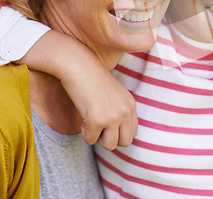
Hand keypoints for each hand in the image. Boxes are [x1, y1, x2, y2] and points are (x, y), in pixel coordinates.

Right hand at [18, 31, 137, 149]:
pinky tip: (83, 115)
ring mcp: (113, 117)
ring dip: (98, 137)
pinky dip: (84, 132)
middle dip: (110, 138)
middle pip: (125, 142)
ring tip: (91, 120)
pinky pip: (90, 140)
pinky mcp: (97, 121)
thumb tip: (116, 139)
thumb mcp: (114, 95)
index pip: (133, 132)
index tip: (107, 124)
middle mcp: (126, 112)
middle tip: (98, 125)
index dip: (118, 132)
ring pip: (109, 145)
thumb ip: (120, 112)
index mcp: (131, 105)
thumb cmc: (92, 80)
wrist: (79, 67)